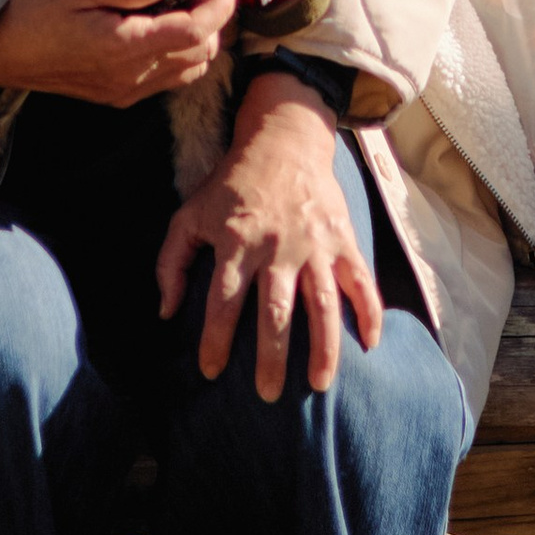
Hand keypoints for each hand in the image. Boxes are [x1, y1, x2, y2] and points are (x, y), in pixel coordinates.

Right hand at [0, 0, 240, 108]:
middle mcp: (133, 77)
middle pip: (201, 54)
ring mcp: (127, 91)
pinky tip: (170, 30)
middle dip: (217, 20)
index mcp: (126, 47)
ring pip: (189, 72)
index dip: (222, 6)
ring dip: (202, 41)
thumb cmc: (35, 14)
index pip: (196, 32)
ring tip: (196, 5)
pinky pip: (168, 81)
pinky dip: (182, 57)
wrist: (0, 53)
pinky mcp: (119, 96)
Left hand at [157, 75, 380, 400]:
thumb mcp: (189, 214)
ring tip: (320, 385)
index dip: (215, 338)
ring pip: (322, 303)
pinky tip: (369, 345)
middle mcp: (277, 246)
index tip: (211, 370)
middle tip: (268, 395)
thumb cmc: (231, 184)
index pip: (223, 299)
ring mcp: (315, 244)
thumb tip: (164, 313)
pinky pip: (361, 281)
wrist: (283, 140)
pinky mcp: (343, 239)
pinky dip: (369, 313)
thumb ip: (171, 263)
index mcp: (236, 241)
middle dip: (272, 357)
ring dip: (324, 347)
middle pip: (276, 310)